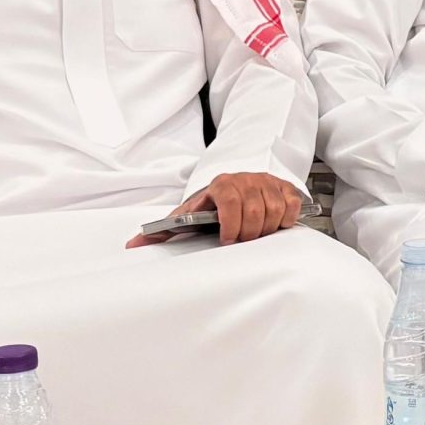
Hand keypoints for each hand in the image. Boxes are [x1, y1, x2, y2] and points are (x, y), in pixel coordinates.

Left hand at [126, 172, 302, 247]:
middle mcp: (245, 179)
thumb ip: (163, 230)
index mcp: (221, 184)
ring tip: (255, 232)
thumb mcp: (188, 216)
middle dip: (248, 232)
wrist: (234, 188)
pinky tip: (273, 222)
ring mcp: (266, 182)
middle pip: (254, 210)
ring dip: (266, 227)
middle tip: (241, 239)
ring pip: (275, 209)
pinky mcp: (284, 187)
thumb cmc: (211, 207)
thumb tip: (133, 245)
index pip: (230, 201)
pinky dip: (285, 218)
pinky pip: (291, 205)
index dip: (231, 225)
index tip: (228, 240)